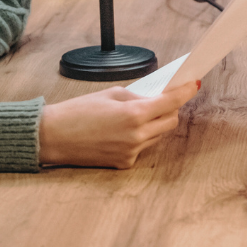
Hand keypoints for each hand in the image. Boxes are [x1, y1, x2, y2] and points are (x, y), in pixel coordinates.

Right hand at [38, 80, 199, 168]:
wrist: (52, 137)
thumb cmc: (78, 112)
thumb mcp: (111, 94)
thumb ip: (138, 96)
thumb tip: (157, 97)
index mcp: (134, 114)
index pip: (171, 102)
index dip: (186, 91)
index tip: (193, 83)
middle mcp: (137, 136)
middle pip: (170, 121)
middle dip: (170, 109)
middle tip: (162, 98)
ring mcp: (131, 152)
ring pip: (158, 135)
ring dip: (155, 123)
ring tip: (136, 114)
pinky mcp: (124, 163)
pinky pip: (142, 147)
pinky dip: (140, 137)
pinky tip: (122, 131)